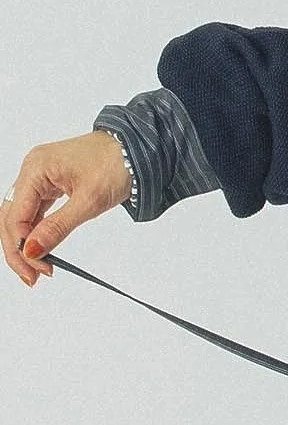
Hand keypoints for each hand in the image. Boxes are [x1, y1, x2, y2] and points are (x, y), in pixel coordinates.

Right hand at [2, 131, 133, 286]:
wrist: (138, 149)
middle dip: (19, 249)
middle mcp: (33, 170)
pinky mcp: (51, 183)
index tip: (35, 267)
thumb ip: (57, 227)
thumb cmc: (118, 163)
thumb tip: (32, 250)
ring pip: (22, 216)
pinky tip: (42, 249)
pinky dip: (38, 231)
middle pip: (12, 217)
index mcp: (36, 168)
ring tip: (38, 268)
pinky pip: (36, 211)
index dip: (21, 245)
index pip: (15, 215)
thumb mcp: (89, 201)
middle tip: (32, 275)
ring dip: (27, 243)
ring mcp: (41, 176)